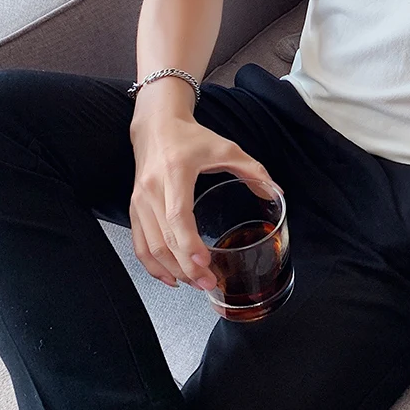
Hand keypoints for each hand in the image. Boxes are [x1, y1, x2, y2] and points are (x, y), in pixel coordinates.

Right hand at [129, 113, 277, 289]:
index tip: (205, 262)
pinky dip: (152, 266)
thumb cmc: (191, 137)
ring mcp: (139, 200)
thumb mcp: (226, 148)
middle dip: (186, 267)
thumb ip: (253, 170)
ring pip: (150, 247)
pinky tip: (171, 277)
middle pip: (164, 239)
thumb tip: (276, 193)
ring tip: (195, 283)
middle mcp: (152, 189)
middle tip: (209, 283)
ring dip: (172, 271)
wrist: (156, 126)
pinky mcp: (134, 209)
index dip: (189, 243)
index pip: (178, 215)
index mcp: (175, 172)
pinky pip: (139, 245)